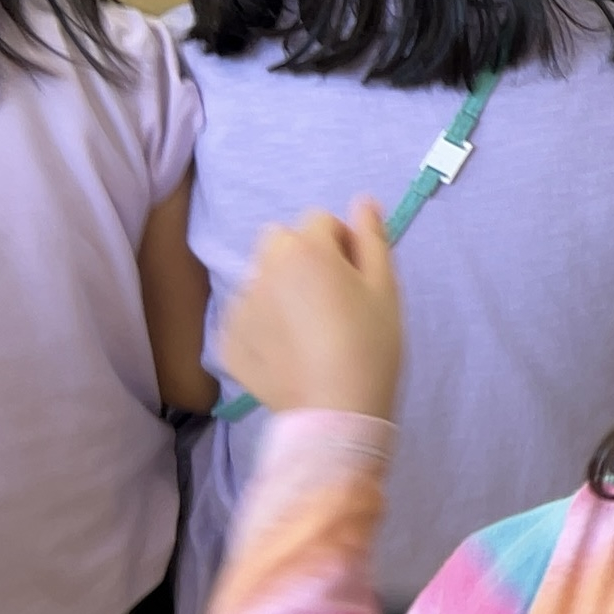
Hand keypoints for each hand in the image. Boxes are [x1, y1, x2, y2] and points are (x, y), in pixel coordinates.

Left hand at [222, 201, 402, 419]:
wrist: (336, 411)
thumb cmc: (370, 345)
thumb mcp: (386, 288)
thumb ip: (372, 237)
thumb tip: (363, 201)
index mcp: (305, 250)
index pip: (321, 221)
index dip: (343, 244)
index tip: (355, 278)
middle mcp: (264, 269)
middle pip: (281, 242)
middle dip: (302, 257)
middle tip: (328, 299)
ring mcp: (241, 306)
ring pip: (262, 279)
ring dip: (281, 289)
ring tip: (307, 331)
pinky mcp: (228, 340)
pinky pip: (247, 316)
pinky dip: (263, 325)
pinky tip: (287, 352)